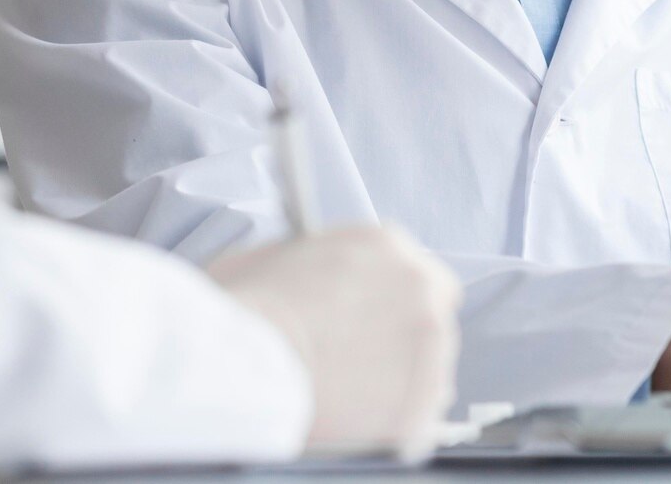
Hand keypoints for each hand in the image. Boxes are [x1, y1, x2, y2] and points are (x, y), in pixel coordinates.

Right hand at [208, 225, 460, 457]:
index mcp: (386, 245)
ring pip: (428, 370)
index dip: (388, 298)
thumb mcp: (269, 258)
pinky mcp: (420, 405)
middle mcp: (419, 288)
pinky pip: (418, 418)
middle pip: (429, 316)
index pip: (412, 269)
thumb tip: (301, 274)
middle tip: (358, 360)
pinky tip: (357, 425)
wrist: (242, 370)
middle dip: (398, 338)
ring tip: (349, 397)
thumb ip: (306, 261)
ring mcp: (429, 348)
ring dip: (398, 381)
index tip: (370, 318)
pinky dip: (392, 423)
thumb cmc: (243, 313)